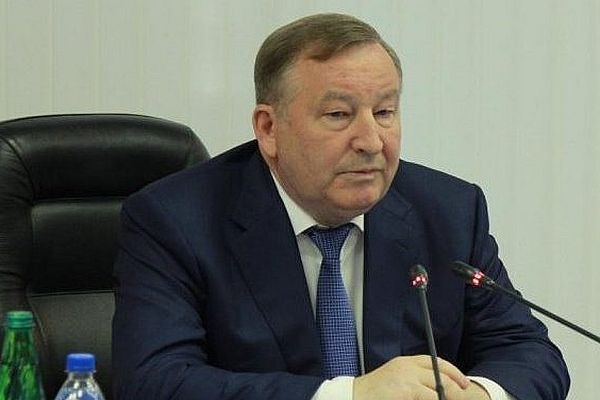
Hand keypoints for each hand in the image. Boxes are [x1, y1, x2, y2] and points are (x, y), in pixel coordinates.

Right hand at [353, 355, 489, 399]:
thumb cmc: (373, 393)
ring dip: (449, 396)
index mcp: (405, 362)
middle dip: (456, 386)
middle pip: (441, 373)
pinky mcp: (406, 390)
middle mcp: (407, 366)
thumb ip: (411, 379)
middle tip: (463, 395)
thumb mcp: (394, 380)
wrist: (355, 396)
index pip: (435, 361)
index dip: (453, 371)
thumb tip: (435, 387)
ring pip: (440, 386)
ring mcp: (407, 377)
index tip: (463, 382)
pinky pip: (431, 397)